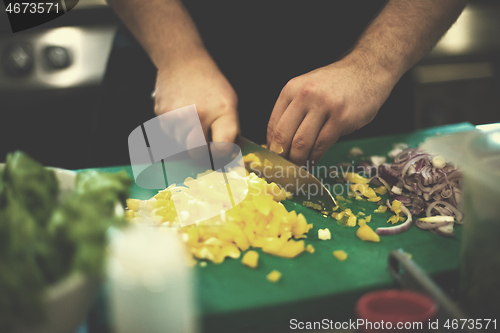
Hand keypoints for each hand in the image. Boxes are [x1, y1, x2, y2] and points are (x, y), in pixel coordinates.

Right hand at [154, 56, 238, 147]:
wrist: (182, 61)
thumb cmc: (209, 83)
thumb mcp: (229, 102)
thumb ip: (229, 130)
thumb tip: (226, 155)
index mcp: (221, 111)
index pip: (221, 148)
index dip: (220, 153)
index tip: (218, 149)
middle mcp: (198, 115)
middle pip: (196, 152)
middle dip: (200, 149)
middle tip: (203, 137)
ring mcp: (176, 116)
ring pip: (180, 145)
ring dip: (186, 138)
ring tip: (191, 118)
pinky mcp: (161, 115)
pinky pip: (168, 134)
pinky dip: (174, 130)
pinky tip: (180, 114)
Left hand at [266, 56, 396, 165]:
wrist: (368, 70)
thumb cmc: (336, 84)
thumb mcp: (307, 89)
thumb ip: (293, 111)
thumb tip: (279, 143)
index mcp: (291, 89)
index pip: (273, 125)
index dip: (271, 147)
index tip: (274, 160)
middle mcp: (305, 96)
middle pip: (283, 136)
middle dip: (282, 157)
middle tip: (284, 169)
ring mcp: (324, 106)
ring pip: (302, 143)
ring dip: (298, 161)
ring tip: (299, 168)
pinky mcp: (341, 118)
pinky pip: (321, 145)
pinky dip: (315, 158)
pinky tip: (314, 161)